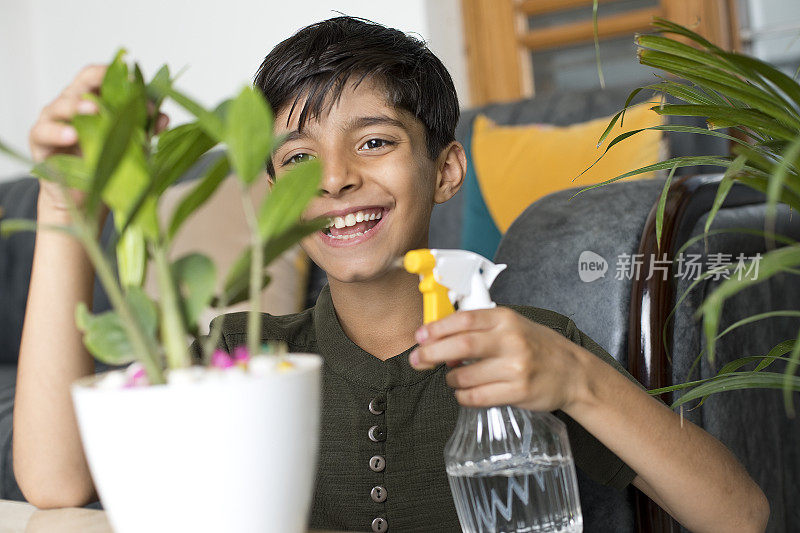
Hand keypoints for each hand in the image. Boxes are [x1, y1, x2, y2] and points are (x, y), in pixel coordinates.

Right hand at [29, 64, 168, 212]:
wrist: (84, 195)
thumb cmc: (104, 162)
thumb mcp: (127, 145)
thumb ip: (143, 129)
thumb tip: (163, 118)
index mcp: (90, 101)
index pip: (96, 78)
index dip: (112, 74)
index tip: (133, 78)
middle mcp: (69, 106)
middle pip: (79, 87)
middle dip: (99, 88)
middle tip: (119, 96)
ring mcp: (52, 122)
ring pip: (60, 106)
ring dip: (77, 106)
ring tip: (92, 110)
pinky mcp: (40, 142)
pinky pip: (43, 132)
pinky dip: (57, 132)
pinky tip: (72, 136)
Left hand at [409, 307, 587, 412]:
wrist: (572, 372)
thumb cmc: (535, 346)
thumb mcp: (511, 325)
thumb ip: (479, 329)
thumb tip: (439, 339)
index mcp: (506, 319)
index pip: (464, 319)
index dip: (437, 328)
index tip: (420, 336)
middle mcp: (511, 340)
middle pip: (461, 345)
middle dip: (432, 353)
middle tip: (418, 360)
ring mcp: (516, 367)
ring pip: (466, 376)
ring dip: (451, 378)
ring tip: (453, 377)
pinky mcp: (518, 392)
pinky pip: (478, 397)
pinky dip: (463, 395)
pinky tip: (464, 391)